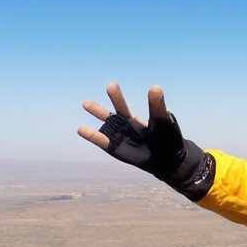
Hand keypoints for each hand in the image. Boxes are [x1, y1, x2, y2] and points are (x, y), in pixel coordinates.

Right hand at [78, 83, 213, 198]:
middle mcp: (127, 124)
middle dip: (116, 98)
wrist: (165, 161)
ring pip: (108, 122)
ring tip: (86, 102)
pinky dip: (92, 135)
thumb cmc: (166, 139)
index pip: (132, 105)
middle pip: (120, 109)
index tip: (121, 87)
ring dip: (98, 112)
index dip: (121, 97)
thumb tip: (155, 87)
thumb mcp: (163, 122)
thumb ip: (158, 107)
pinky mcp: (115, 148)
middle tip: (111, 85)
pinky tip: (81, 128)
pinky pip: (102, 141)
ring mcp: (121, 135)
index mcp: (138, 117)